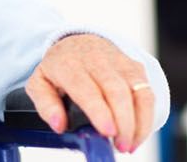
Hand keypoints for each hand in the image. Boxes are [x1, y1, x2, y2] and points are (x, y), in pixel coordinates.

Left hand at [25, 34, 154, 153]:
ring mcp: (119, 62)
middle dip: (124, 121)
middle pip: (117, 90)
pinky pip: (147, 91)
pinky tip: (138, 133)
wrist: (76, 40)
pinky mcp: (135, 67)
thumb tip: (59, 125)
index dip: (99, 111)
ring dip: (139, 121)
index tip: (107, 131)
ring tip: (130, 144)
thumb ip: (46, 105)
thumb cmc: (59, 67)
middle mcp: (97, 60)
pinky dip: (146, 116)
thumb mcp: (39, 83)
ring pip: (138, 90)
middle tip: (121, 146)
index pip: (87, 88)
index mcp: (70, 64)